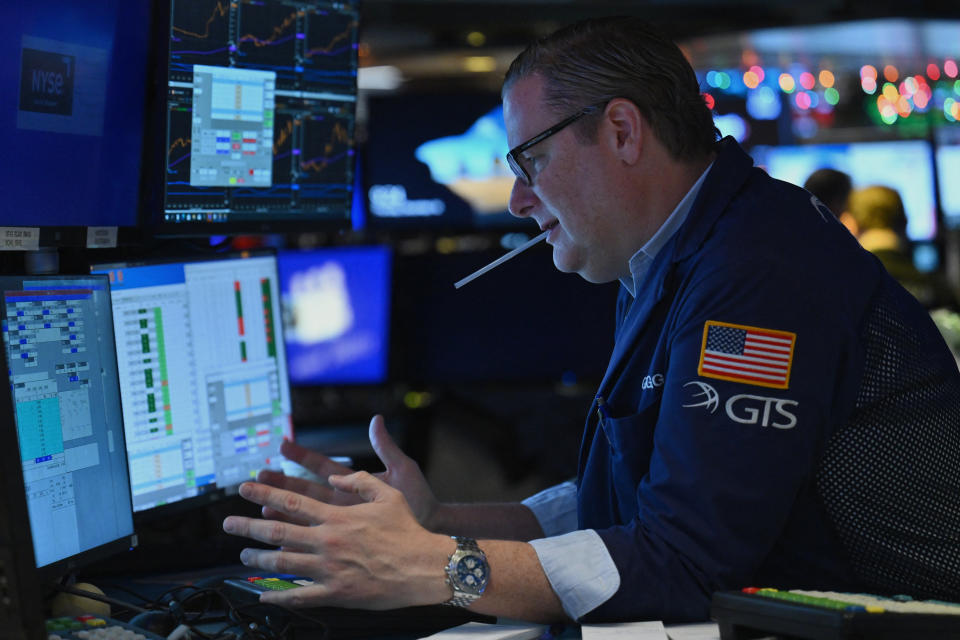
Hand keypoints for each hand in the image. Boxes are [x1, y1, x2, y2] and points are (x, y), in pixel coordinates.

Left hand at [222, 472, 452, 609]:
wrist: (424, 566)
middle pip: (277, 531)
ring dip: (257, 559)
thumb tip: (337, 477)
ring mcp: (328, 568)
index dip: (264, 493)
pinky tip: (264, 596)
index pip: (291, 501)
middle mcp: (327, 541)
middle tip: (228, 523)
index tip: (245, 488)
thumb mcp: (388, 493)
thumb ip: (359, 481)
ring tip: (242, 556)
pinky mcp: (335, 593)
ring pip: (282, 563)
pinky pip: (300, 596)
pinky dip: (278, 596)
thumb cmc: (408, 529)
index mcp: (337, 516)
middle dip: (247, 526)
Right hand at [257, 415, 440, 528]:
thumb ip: (386, 446)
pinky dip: (298, 544)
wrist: (434, 530)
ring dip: (283, 512)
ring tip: (262, 508)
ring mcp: (342, 524)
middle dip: (282, 483)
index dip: (303, 456)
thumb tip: (376, 419)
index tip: (282, 444)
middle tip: (258, 477)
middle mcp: (343, 503)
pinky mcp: (345, 545)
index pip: (323, 466)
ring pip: (305, 518)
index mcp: (354, 484)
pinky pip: (317, 544)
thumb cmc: (421, 500)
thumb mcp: (404, 470)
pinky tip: (280, 545)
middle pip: (306, 491)